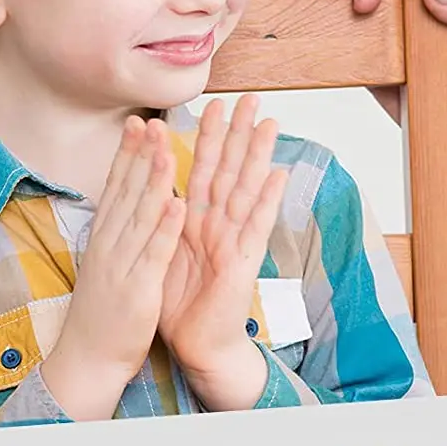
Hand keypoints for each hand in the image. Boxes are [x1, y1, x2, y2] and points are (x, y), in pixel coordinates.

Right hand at [42, 116, 185, 420]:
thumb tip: (123, 201)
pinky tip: (177, 203)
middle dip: (139, 154)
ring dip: (153, 179)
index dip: (127, 154)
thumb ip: (116, 232)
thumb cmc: (103, 310)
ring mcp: (120, 265)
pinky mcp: (137, 288)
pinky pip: (154, 253)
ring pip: (139, 215)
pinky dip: (165, 228)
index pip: (116, 187)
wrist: (88, 358)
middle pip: (125, 192)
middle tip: (150, 119)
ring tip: (167, 147)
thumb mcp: (107, 262)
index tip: (138, 122)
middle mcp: (109, 245)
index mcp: (104, 238)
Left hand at [159, 94, 287, 409]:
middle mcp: (220, 226)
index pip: (204, 171)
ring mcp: (235, 241)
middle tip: (251, 99)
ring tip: (270, 125)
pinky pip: (255, 228)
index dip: (209, 138)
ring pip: (247, 190)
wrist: (198, 346)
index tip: (214, 105)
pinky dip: (266, 202)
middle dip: (239, 134)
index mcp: (197, 222)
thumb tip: (168, 189)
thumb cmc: (183, 303)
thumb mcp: (168, 254)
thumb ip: (171, 222)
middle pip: (231, 171)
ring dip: (258, 157)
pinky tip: (278, 176)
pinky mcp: (244, 263)